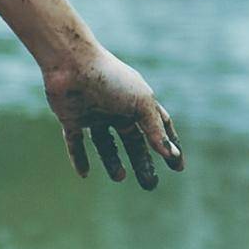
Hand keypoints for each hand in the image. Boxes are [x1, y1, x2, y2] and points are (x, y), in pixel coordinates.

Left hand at [45, 46, 188, 191]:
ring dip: (113, 162)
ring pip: (106, 144)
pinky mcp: (71, 118)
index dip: (169, 144)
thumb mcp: (140, 104)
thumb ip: (155, 130)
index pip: (159, 126)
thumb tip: (172, 154)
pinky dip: (79, 158)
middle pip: (133, 141)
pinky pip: (75, 143)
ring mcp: (93, 114)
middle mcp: (116, 108)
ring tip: (119, 177)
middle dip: (142, 162)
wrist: (71, 63)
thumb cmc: (111, 79)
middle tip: (149, 185)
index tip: (177, 166)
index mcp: (137, 101)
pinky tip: (84, 174)